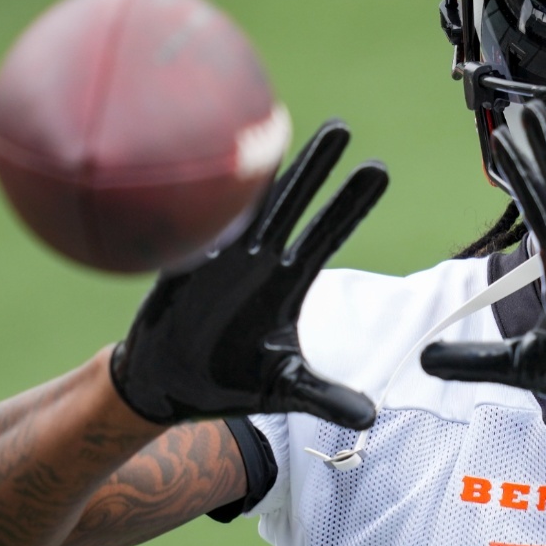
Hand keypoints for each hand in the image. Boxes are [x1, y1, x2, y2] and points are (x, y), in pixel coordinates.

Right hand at [111, 119, 386, 426]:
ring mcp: (218, 260)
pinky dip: (206, 206)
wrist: (167, 389)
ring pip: (245, 207)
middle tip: (341, 128)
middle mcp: (257, 261)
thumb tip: (370, 417)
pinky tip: (215, 173)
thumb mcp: (283, 390)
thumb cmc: (229, 383)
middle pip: (292, 206)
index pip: (326, 233)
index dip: (349, 203)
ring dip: (262, 174)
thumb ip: (324, 396)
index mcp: (287, 281)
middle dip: (315, 169)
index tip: (378, 169)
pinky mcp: (181, 269)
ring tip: (279, 130)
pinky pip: (195, 231)